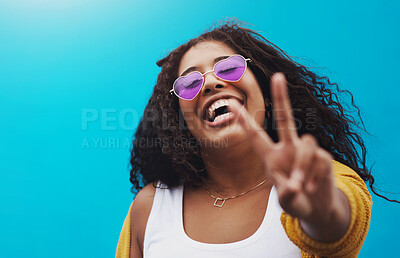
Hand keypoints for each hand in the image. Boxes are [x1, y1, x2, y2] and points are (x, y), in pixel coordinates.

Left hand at [230, 73, 346, 229]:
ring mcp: (306, 151)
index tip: (231, 104)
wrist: (316, 209)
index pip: (256, 136)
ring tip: (299, 187)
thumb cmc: (295, 202)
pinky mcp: (323, 157)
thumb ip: (286, 194)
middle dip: (282, 97)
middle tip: (278, 76)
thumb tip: (294, 187)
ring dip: (301, 166)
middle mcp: (288, 149)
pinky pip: (319, 158)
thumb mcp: (285, 201)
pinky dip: (314, 176)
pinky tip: (311, 188)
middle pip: (286, 119)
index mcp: (271, 157)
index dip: (244, 121)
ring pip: (306, 144)